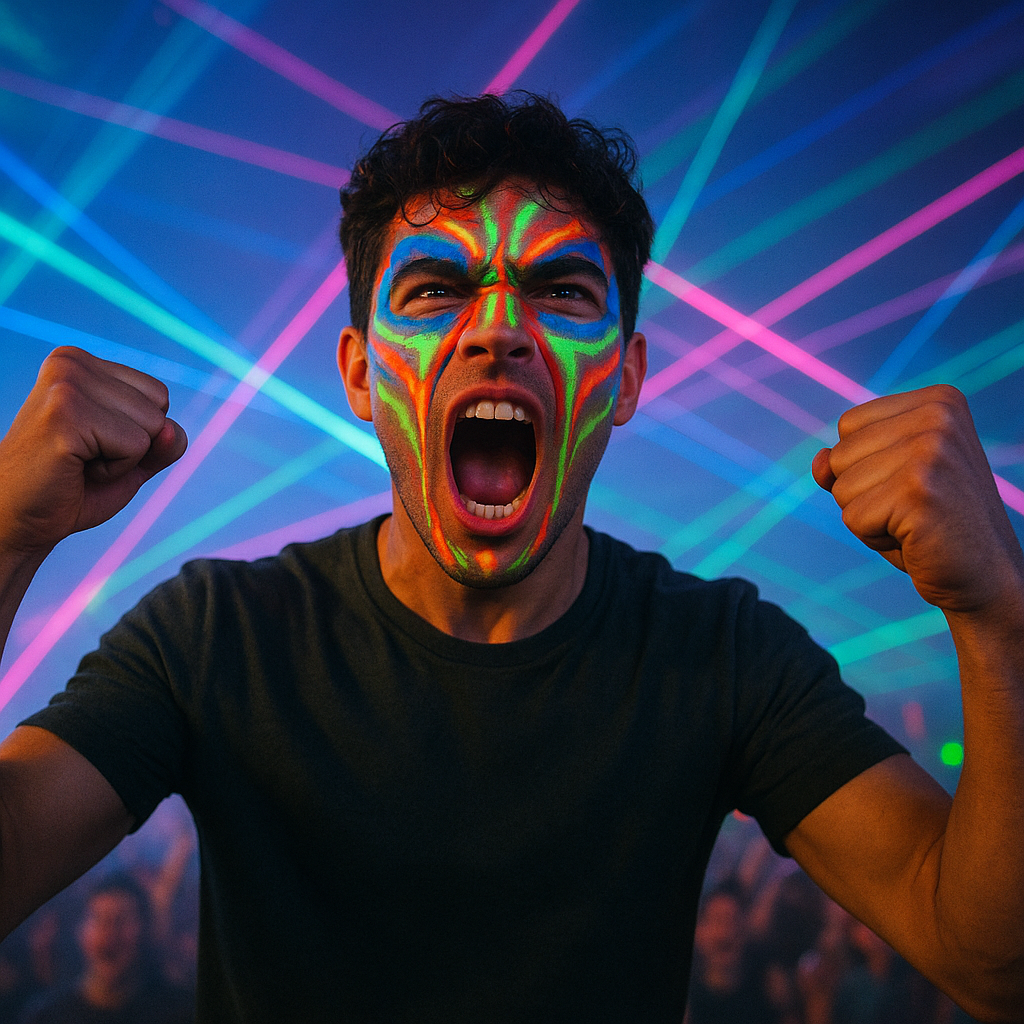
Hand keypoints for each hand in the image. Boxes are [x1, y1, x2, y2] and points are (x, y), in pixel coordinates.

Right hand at [0, 347, 187, 557]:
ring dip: (123, 460)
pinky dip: (114, 471)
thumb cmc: (74, 486)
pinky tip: (76, 469)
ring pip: (152, 427)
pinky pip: (135, 446)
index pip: (159, 395)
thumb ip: (164, 441)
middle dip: (133, 447)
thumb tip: (170, 430)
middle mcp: (70, 362)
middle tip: (84, 458)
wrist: (19, 518)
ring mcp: (66, 385)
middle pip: (159, 408)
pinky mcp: (66, 414)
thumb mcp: (133, 459)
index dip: (137, 434)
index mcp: (80, 361)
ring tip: (79, 462)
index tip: (92, 444)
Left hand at [811, 385, 1023, 613]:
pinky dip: (874, 537)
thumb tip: (819, 461)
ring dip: (868, 517)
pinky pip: (853, 518)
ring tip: (913, 523)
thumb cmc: (931, 526)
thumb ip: (847, 463)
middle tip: (912, 509)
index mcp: (938, 401)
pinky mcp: (919, 490)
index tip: (910, 483)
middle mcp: (938, 416)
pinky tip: (914, 538)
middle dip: (862, 493)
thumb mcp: (886, 482)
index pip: (849, 424)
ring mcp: (931, 450)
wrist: (986, 575)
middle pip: (839, 454)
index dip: (863, 464)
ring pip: (841, 487)